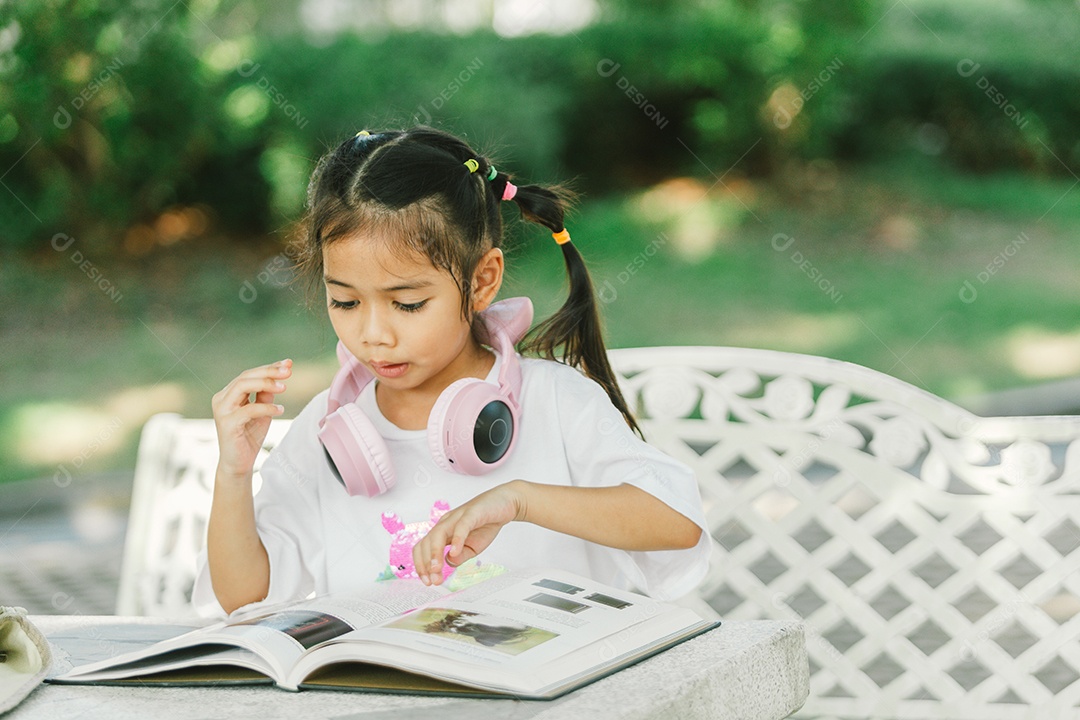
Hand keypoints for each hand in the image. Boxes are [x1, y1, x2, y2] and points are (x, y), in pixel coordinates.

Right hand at [211, 359, 290, 482]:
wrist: (239, 464)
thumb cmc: (249, 437)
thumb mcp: (262, 412)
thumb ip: (265, 395)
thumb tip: (277, 378)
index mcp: (229, 394)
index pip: (249, 375)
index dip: (269, 367)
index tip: (288, 364)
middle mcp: (222, 398)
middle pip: (245, 376)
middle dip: (268, 372)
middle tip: (288, 371)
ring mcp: (222, 410)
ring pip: (242, 386)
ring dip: (265, 383)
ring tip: (284, 387)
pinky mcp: (227, 423)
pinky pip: (248, 409)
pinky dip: (266, 407)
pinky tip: (280, 410)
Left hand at [412, 481, 528, 585]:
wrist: (505, 504)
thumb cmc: (486, 524)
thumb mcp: (472, 548)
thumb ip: (459, 557)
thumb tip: (448, 563)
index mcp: (444, 532)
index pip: (423, 548)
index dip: (421, 565)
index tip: (428, 581)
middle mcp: (446, 523)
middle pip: (426, 543)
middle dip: (426, 564)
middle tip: (434, 581)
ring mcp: (457, 517)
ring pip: (437, 534)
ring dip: (434, 554)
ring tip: (437, 569)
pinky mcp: (471, 513)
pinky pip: (460, 526)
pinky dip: (456, 540)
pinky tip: (455, 552)